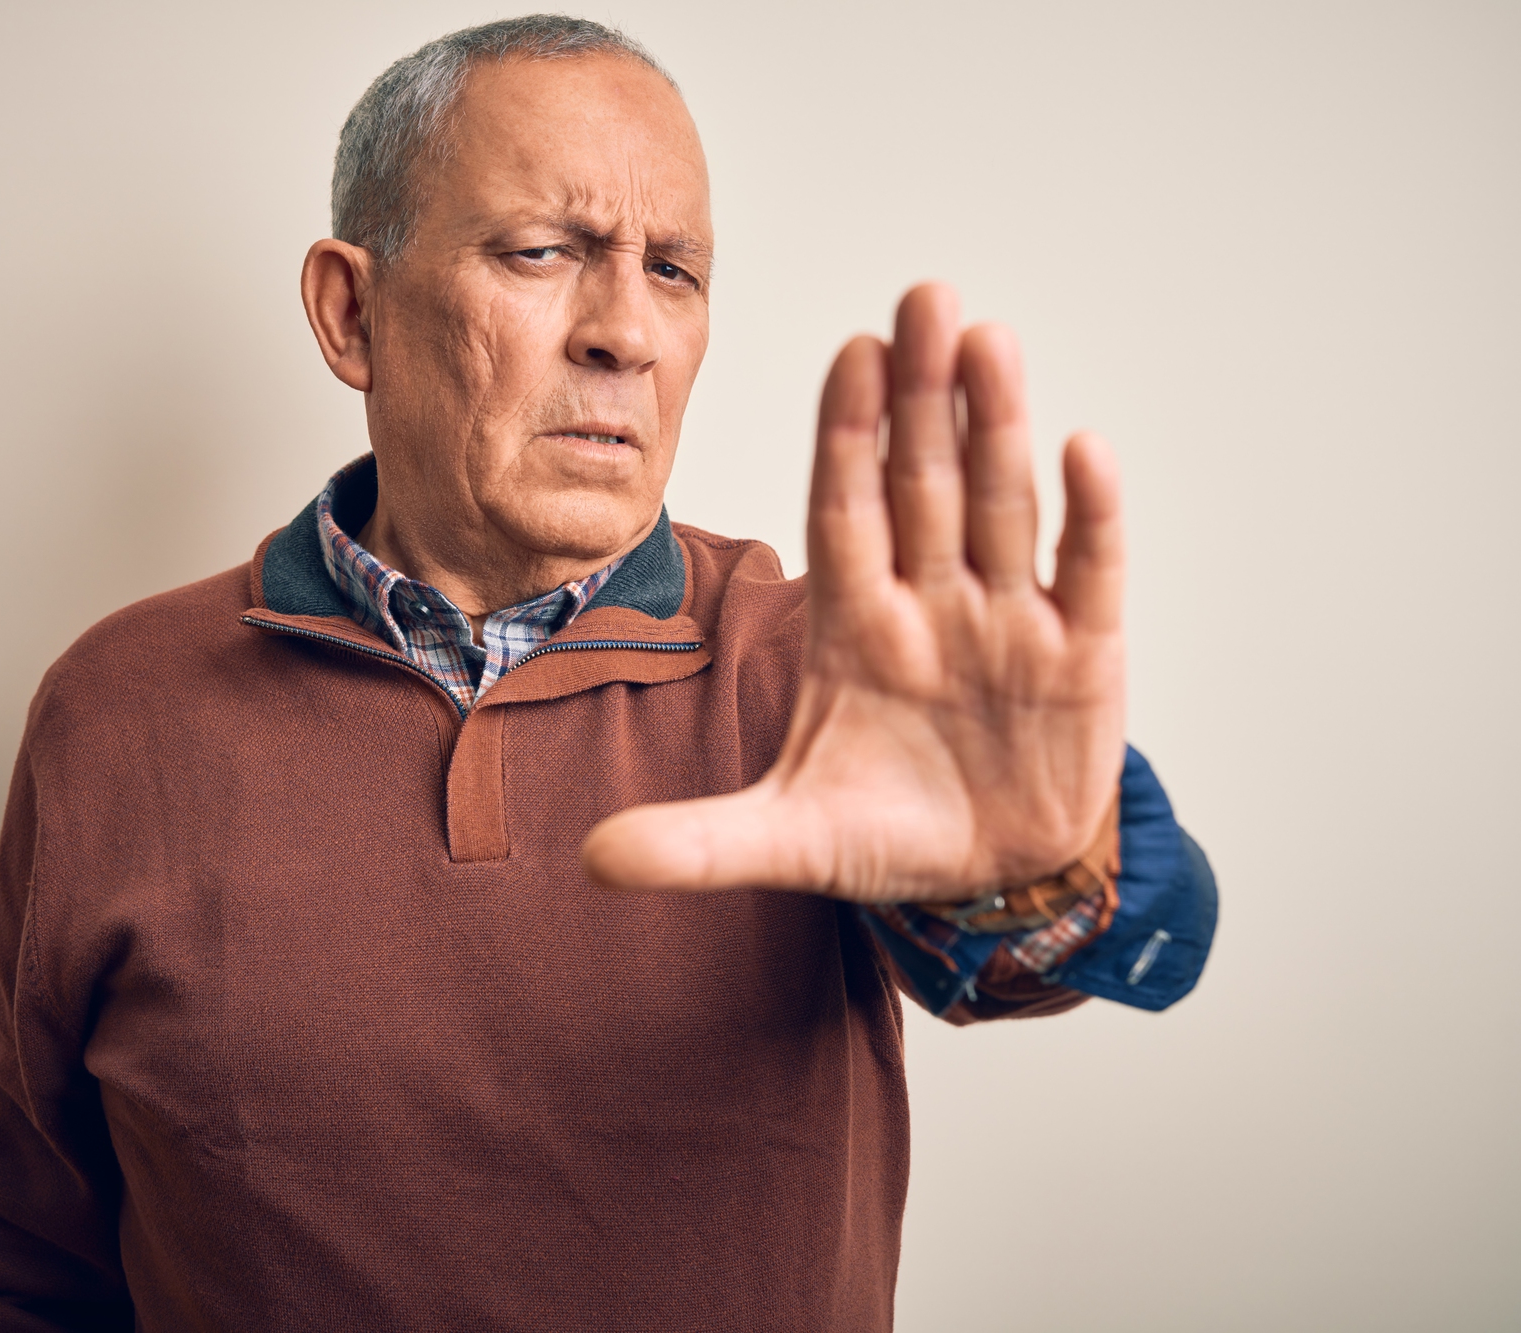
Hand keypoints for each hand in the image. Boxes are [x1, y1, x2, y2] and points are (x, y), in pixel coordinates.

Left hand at [582, 283, 1124, 901]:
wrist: (989, 883)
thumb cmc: (887, 832)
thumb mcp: (789, 842)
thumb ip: (698, 844)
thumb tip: (592, 862)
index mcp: (853, 627)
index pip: (845, 510)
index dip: (848, 435)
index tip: (850, 353)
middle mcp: (931, 603)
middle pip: (924, 483)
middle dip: (923, 397)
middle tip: (924, 301)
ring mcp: (1008, 622)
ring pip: (1000, 505)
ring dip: (998, 427)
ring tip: (990, 342)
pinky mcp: (1085, 658)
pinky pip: (1087, 573)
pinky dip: (1090, 517)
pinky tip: (1083, 449)